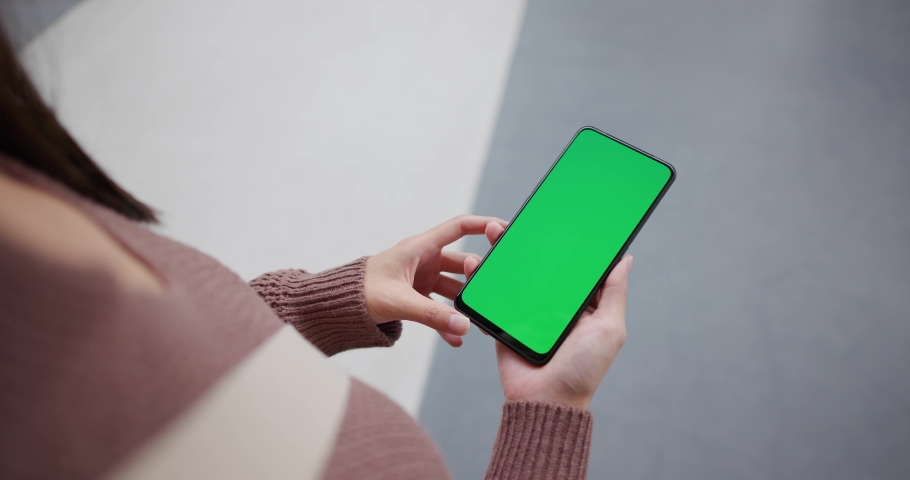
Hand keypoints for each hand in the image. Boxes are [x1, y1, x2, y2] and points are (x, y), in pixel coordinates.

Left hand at [365, 215, 507, 346]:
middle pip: (460, 262)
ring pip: (453, 288)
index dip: (481, 225)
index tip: (503, 229)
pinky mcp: (416, 298)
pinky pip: (439, 308)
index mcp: (419, 248)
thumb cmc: (360, 293)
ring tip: (477, 320)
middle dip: (476, 275)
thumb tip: (464, 326)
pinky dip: (447, 321)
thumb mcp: (398, 302)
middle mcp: (423, 261)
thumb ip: (432, 315)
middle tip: (487, 289)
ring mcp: (421, 280)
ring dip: (463, 303)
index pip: (458, 228)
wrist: (337, 307)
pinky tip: (456, 338)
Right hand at [463, 222, 631, 408]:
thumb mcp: (609, 329)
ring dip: (502, 253)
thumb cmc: (583, 369)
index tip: (559, 218)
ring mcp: (526, 312)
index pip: (573, 267)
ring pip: (514, 275)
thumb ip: (614, 293)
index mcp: (580, 303)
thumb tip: (625, 259)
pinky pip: (492, 296)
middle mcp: (553, 305)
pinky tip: (475, 262)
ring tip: (495, 231)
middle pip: (540, 265)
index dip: (566, 244)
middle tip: (520, 220)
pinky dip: (481, 279)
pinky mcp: (503, 322)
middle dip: (529, 241)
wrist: (545, 401)